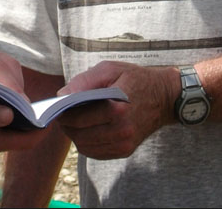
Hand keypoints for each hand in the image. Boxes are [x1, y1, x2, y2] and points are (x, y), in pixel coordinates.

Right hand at [0, 96, 47, 156]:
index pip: (25, 141)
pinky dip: (4, 114)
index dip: (41, 128)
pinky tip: (2, 98)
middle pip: (19, 136)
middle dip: (32, 120)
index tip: (52, 111)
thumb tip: (11, 114)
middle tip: (42, 99)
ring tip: (25, 96)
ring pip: (8, 130)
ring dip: (18, 116)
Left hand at [56, 61, 177, 159]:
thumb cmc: (135, 79)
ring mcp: (124, 143)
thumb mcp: (110, 69)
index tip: (58, 107)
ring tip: (74, 121)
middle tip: (62, 114)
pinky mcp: (125, 150)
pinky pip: (96, 152)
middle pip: (79, 135)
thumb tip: (61, 95)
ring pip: (85, 147)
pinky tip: (87, 129)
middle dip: (66, 125)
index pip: (78, 118)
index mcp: (117, 109)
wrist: (164, 96)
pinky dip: (87, 143)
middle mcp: (122, 131)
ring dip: (75, 135)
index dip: (63, 114)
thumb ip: (85, 81)